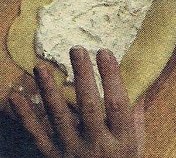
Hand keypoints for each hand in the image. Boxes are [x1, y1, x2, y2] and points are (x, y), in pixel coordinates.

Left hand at [9, 47, 143, 157]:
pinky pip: (37, 136)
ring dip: (49, 92)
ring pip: (59, 119)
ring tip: (41, 68)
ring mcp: (73, 152)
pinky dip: (25, 116)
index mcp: (121, 139)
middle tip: (77, 50)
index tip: (104, 52)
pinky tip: (15, 97)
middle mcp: (97, 145)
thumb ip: (135, 111)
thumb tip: (138, 77)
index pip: (117, 104)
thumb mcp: (136, 141)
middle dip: (83, 77)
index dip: (111, 77)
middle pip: (89, 107)